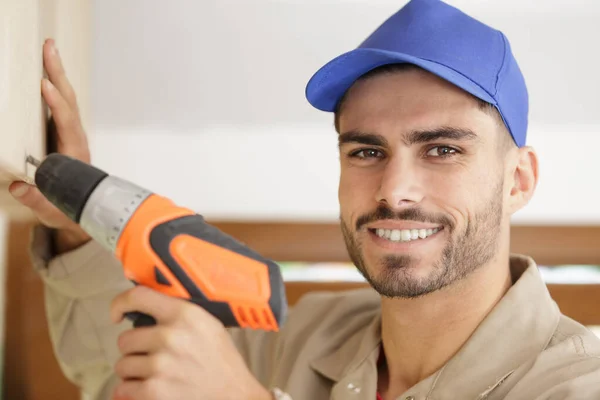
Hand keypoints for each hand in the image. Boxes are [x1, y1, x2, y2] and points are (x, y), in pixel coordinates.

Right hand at [9, 38, 90, 251]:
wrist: (85, 208)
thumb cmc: (68, 207)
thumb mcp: (51, 208)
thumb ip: (36, 199)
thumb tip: (19, 187)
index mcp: (74, 153)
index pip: (66, 124)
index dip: (56, 105)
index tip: (45, 86)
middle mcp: (76, 138)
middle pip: (68, 101)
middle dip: (58, 74)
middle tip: (49, 47)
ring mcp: (71, 133)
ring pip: (65, 98)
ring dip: (57, 73)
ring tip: (48, 48)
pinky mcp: (63, 131)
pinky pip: (59, 104)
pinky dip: (53, 85)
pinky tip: (44, 70)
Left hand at [110, 286, 272, 399]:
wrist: (234, 396)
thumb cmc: (222, 362)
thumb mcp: (208, 325)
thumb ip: (179, 314)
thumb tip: (147, 308)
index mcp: (185, 314)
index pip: (139, 297)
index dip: (120, 304)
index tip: (117, 314)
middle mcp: (170, 336)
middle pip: (125, 339)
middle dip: (135, 350)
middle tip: (152, 357)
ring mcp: (160, 365)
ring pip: (122, 365)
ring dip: (134, 373)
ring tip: (156, 375)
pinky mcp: (153, 391)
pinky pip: (123, 389)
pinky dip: (132, 393)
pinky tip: (151, 389)